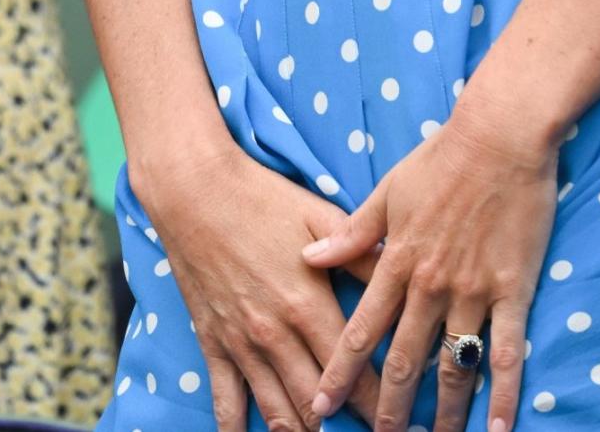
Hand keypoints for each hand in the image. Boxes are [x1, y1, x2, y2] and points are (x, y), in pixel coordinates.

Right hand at [139, 140, 382, 431]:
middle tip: (368, 430)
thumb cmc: (263, 199)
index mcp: (308, 304)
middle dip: (344, 422)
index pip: (352, 368)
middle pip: (317, 401)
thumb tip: (403, 271)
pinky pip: (226, 403)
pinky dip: (239, 430)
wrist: (195, 192)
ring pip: (277, 411)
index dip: (376, 399)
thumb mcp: (320, 216)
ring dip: (303, 431)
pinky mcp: (213, 345)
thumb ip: (361, 253)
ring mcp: (242, 345)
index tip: (394, 413)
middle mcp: (276, 335)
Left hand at [301, 100, 558, 431]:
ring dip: (444, 413)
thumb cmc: (442, 157)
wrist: (500, 134)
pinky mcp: (512, 288)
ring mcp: (473, 290)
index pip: (360, 330)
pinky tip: (501, 426)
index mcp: (396, 262)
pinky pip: (506, 350)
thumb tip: (308, 258)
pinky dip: (504, 393)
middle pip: (403, 360)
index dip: (340, 372)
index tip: (322, 406)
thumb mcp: (387, 190)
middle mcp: (429, 285)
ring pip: (452, 366)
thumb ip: (351, 233)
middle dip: (388, 407)